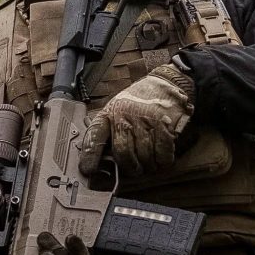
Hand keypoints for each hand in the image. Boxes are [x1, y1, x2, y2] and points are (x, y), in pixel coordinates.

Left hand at [80, 62, 194, 178]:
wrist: (166, 85)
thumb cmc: (140, 102)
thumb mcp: (118, 111)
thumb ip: (111, 132)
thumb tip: (104, 160)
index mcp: (110, 113)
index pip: (95, 135)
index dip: (90, 155)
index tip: (88, 170)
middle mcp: (125, 115)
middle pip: (122, 152)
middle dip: (130, 167)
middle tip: (135, 170)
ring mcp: (144, 120)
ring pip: (144, 155)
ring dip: (148, 165)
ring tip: (150, 164)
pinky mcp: (163, 124)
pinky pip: (162, 153)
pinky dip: (163, 160)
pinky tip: (162, 158)